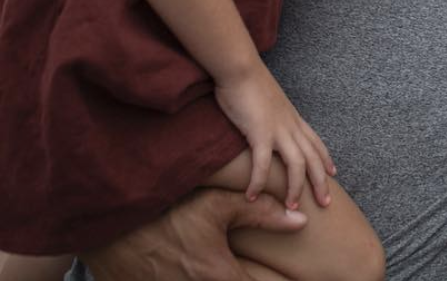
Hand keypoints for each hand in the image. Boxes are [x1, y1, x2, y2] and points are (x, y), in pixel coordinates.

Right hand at [82, 188, 304, 280]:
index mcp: (218, 277)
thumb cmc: (170, 211)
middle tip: (260, 275)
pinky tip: (196, 269)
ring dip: (221, 280)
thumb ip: (262, 214)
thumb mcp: (219, 206)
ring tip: (222, 268)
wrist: (114, 222)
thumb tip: (301, 220)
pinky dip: (190, 280)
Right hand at [214, 61, 335, 209]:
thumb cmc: (249, 83)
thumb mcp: (268, 102)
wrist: (240, 68)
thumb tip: (269, 123)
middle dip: (320, 182)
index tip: (333, 174)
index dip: (325, 158)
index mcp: (293, 117)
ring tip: (291, 207)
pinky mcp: (260, 132)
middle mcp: (291, 125)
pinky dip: (259, 181)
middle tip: (325, 204)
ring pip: (296, 164)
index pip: (315, 141)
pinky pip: (263, 164)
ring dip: (295, 188)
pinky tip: (252, 195)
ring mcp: (278, 129)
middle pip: (312, 157)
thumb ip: (272, 115)